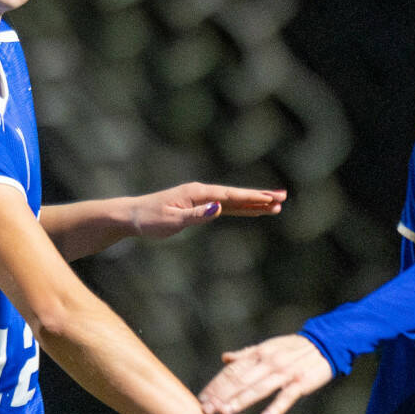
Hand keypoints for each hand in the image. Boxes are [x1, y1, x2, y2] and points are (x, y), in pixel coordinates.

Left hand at [129, 182, 285, 238]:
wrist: (131, 215)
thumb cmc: (149, 219)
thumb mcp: (172, 220)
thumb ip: (197, 215)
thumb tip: (219, 208)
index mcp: (198, 193)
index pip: (231, 196)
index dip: (253, 197)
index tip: (272, 199)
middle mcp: (202, 192)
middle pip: (237, 195)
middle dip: (260, 197)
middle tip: (283, 197)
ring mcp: (201, 199)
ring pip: (233, 201)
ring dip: (254, 202)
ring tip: (275, 204)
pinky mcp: (198, 206)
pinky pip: (225, 207)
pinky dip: (240, 208)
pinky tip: (251, 209)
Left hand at [198, 334, 331, 413]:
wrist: (326, 343)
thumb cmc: (294, 347)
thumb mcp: (269, 346)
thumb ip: (246, 354)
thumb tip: (225, 358)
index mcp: (259, 354)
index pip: (232, 371)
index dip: (216, 385)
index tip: (202, 399)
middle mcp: (268, 362)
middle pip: (240, 380)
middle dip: (221, 395)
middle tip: (206, 410)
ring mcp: (284, 373)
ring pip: (259, 388)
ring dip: (241, 400)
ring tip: (226, 412)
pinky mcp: (301, 382)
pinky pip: (287, 396)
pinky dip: (277, 407)